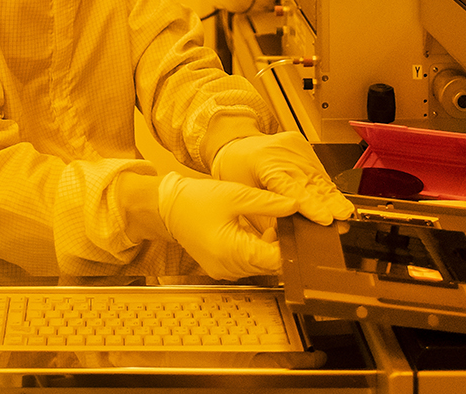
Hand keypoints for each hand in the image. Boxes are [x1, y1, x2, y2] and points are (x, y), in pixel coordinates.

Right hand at [156, 173, 294, 279]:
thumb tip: (295, 205)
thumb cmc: (196, 200)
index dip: (290, 246)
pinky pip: (247, 264)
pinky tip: (254, 232)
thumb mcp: (235, 195)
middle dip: (281, 245)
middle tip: (287, 222)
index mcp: (232, 252)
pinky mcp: (222, 268)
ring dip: (269, 248)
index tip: (299, 230)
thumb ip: (268, 202)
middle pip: (269, 265)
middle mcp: (229, 268)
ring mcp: (224, 271)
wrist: (167, 208)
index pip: (275, 260)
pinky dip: (256, 250)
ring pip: (260, 265)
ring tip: (270, 223)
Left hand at [211, 131, 355, 225]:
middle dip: (328, 202)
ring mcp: (292, 145)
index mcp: (263, 162)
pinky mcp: (301, 144)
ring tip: (344, 213)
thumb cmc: (238, 172)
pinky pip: (316, 168)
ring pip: (316, 175)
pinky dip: (326, 185)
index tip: (325, 218)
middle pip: (309, 181)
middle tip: (343, 219)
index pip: (290, 187)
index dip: (310, 204)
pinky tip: (335, 198)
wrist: (236, 146)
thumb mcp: (247, 198)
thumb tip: (290, 238)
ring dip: (331, 195)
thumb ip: (269, 217)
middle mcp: (280, 150)